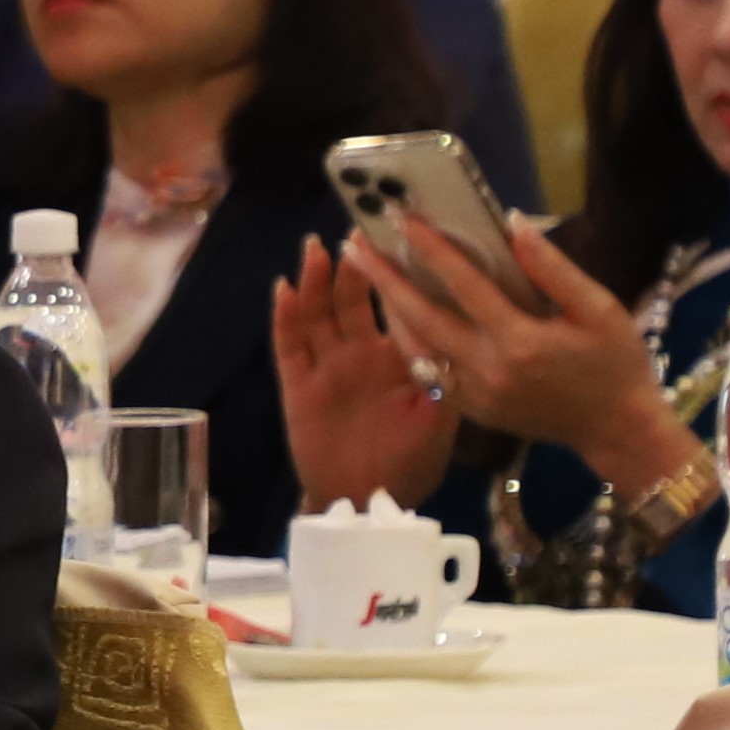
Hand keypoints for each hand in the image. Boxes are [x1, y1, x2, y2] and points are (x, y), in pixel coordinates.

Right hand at [268, 235, 460, 509]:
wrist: (370, 502)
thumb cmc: (413, 460)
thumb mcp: (443, 411)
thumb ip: (441, 367)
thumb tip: (445, 320)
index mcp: (400, 357)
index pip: (398, 303)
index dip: (398, 270)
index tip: (404, 234)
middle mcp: (361, 354)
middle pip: (354, 299)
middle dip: (355, 264)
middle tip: (358, 227)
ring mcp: (328, 367)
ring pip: (319, 312)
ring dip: (317, 280)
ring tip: (319, 248)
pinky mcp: (299, 385)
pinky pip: (290, 344)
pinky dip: (286, 316)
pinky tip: (284, 288)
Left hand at [349, 211, 688, 479]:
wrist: (615, 429)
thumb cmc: (615, 362)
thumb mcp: (599, 309)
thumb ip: (553, 269)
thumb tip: (514, 223)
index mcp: (519, 342)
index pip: (463, 285)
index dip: (431, 248)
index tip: (403, 218)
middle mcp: (487, 370)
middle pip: (420, 317)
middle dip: (383, 279)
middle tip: (352, 244)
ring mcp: (473, 395)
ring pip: (415, 348)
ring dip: (386, 309)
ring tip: (365, 272)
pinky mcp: (469, 411)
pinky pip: (426, 372)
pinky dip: (408, 340)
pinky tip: (396, 315)